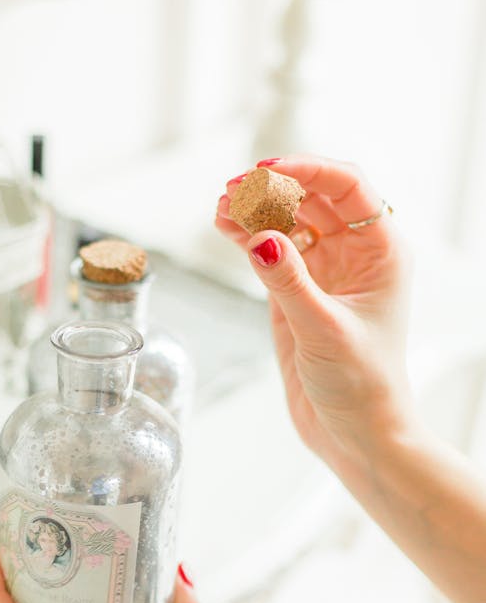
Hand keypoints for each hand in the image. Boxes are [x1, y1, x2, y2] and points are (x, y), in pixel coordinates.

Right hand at [216, 155, 414, 471]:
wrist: (355, 433)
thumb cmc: (362, 386)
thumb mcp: (325, 331)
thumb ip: (290, 283)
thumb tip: (258, 237)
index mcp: (382, 252)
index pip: (348, 188)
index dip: (308, 169)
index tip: (267, 170)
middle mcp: (355, 253)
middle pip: (313, 196)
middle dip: (273, 187)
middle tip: (233, 189)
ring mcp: (324, 270)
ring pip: (288, 220)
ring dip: (255, 209)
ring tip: (220, 207)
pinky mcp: (295, 290)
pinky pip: (270, 248)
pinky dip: (247, 235)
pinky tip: (224, 226)